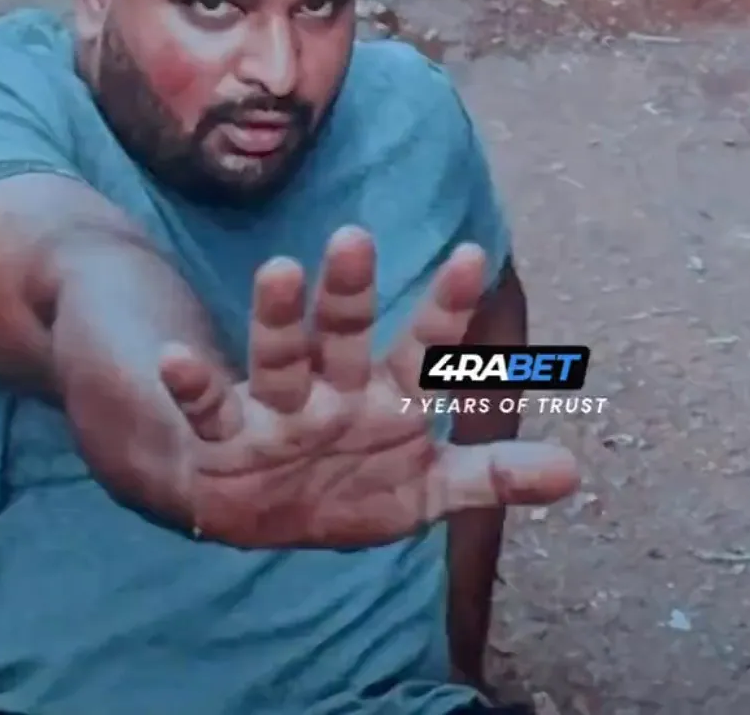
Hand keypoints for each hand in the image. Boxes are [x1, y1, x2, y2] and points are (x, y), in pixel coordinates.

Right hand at [155, 226, 579, 548]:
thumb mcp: (425, 490)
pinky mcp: (225, 438)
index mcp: (385, 398)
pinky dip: (192, 385)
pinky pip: (208, 407)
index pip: (425, 349)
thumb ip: (492, 477)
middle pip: (343, 333)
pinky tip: (173, 361)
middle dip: (349, 292)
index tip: (471, 255)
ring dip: (278, 316)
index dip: (447, 308)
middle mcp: (331, 390)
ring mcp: (277, 409)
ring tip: (278, 271)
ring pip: (278, 355)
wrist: (256, 510)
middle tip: (357, 238)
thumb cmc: (346, 485)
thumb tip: (576, 473)